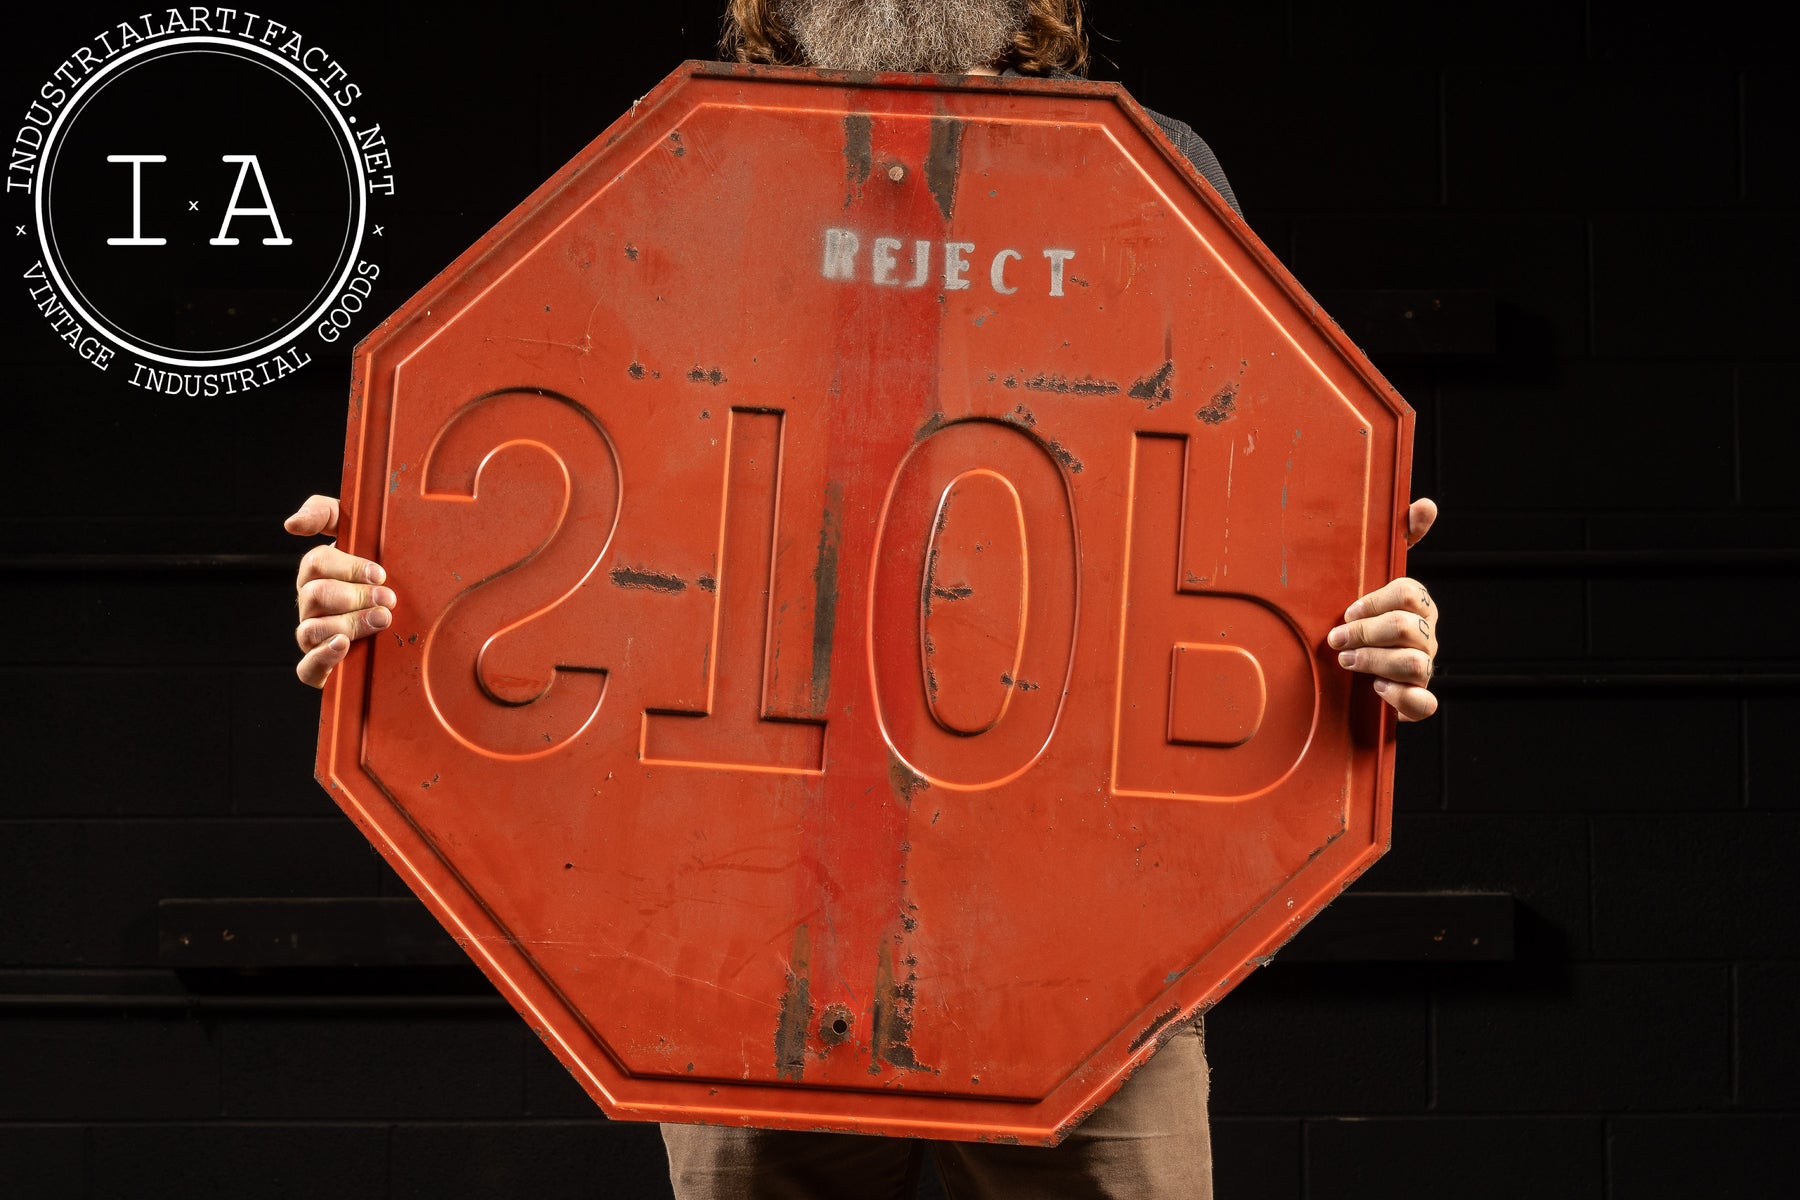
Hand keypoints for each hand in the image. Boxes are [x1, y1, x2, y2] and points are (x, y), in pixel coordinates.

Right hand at [287, 495, 394, 688]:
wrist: (406, 620)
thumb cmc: (380, 574)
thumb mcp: (362, 534)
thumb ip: (327, 514)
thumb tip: (292, 524)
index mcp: (319, 572)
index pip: (317, 562)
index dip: (347, 567)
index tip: (379, 573)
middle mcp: (311, 603)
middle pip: (316, 595)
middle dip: (354, 596)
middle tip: (387, 599)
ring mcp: (313, 635)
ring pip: (312, 629)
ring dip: (349, 624)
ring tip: (380, 620)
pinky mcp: (320, 667)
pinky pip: (307, 668)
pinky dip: (322, 657)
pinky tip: (342, 646)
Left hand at [1328, 498, 1439, 721]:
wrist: (1346, 666)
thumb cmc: (1362, 616)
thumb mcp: (1371, 576)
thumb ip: (1399, 539)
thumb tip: (1427, 504)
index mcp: (1418, 605)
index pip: (1408, 592)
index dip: (1372, 601)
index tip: (1346, 609)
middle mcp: (1426, 635)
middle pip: (1407, 629)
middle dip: (1365, 633)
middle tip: (1337, 640)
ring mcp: (1424, 668)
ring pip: (1415, 664)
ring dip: (1374, 662)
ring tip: (1348, 663)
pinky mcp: (1416, 700)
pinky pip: (1424, 704)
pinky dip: (1401, 698)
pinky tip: (1377, 691)